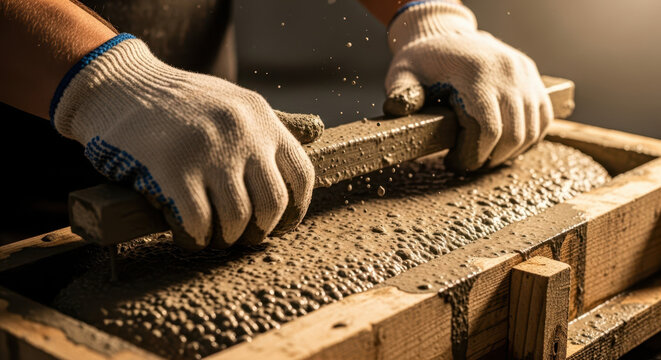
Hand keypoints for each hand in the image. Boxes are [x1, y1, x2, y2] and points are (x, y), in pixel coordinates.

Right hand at [51, 35, 316, 249]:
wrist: (119, 84)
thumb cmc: (177, 103)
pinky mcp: (172, 167)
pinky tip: (188, 235)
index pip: (301, 174)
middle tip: (241, 237)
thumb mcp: (231, 102)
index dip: (296, 210)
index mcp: (261, 117)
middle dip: (259, 231)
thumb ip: (263, 130)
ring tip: (212, 236)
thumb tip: (302, 155)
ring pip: (237, 218)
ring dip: (225, 238)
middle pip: (273, 204)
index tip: (280, 226)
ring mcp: (208, 149)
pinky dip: (195, 238)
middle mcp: (242, 131)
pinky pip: (198, 222)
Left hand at [383, 2, 553, 171]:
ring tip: (485, 157)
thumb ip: (401, 93)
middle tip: (469, 165)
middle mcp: (507, 72)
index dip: (472, 156)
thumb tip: (398, 109)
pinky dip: (529, 138)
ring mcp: (524, 74)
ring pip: (531, 130)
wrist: (444, 34)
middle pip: (512, 135)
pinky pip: (543, 117)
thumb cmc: (422, 60)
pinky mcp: (533, 77)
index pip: (487, 129)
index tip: (453, 163)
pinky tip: (506, 146)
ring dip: (509, 154)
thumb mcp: (402, 74)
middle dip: (490, 159)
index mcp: (476, 74)